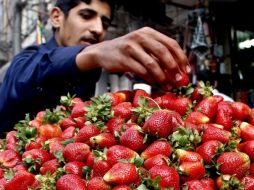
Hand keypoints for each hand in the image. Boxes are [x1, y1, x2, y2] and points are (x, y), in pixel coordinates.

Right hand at [76, 27, 190, 89]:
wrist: (103, 52)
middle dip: (174, 68)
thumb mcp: (143, 47)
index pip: (170, 43)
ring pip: (152, 63)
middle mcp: (140, 37)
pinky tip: (154, 83)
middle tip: (180, 80)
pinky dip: (150, 79)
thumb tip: (178, 71)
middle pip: (163, 52)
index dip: (181, 57)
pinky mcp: (123, 59)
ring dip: (162, 77)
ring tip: (168, 86)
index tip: (187, 71)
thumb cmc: (127, 52)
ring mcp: (130, 47)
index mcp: (149, 32)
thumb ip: (157, 55)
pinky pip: (141, 71)